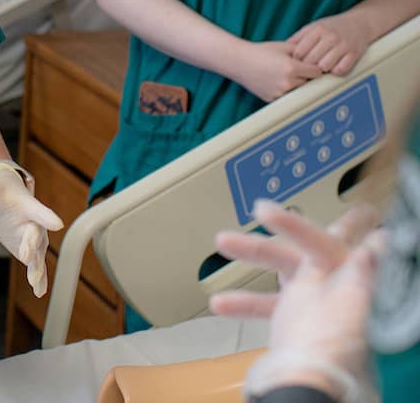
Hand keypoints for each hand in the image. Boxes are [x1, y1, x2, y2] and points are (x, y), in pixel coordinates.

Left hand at [0, 161, 62, 296]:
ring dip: (37, 267)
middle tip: (26, 257)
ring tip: (34, 281)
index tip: (57, 224)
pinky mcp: (30, 251)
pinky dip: (39, 279)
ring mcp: (34, 239)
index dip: (47, 217)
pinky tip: (39, 291)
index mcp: (28, 205)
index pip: (38, 211)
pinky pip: (36, 266)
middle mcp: (35, 223)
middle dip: (32, 246)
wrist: (4, 197)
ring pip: (38, 254)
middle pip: (36, 235)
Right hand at [209, 201, 380, 398]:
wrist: (316, 390)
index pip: (322, 241)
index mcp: (345, 280)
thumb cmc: (336, 356)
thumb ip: (360, 280)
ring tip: (221, 239)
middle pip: (303, 246)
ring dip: (250, 252)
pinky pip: (264, 302)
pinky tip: (218, 301)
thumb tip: (374, 245)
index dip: (295, 225)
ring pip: (279, 265)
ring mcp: (310, 299)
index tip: (263, 211)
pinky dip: (242, 301)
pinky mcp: (293, 318)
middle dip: (281, 225)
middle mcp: (330, 283)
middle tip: (260, 208)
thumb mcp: (353, 315)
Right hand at [232, 40, 322, 101]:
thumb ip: (303, 51)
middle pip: (309, 83)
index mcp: (292, 68)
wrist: (239, 61)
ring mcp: (280, 93)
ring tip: (287, 75)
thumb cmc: (261, 51)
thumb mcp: (283, 47)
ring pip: (298, 91)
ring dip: (297, 85)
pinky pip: (287, 96)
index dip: (315, 67)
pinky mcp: (272, 99)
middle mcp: (287, 83)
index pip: (316, 72)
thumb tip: (320, 56)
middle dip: (306, 77)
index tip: (312, 65)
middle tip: (300, 70)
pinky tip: (277, 81)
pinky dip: (286, 90)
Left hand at [287, 13, 371, 76]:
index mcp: (317, 30)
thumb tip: (280, 52)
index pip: (299, 51)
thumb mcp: (312, 28)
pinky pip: (341, 70)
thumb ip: (298, 39)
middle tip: (307, 69)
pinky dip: (335, 71)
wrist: (358, 23)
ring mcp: (343, 46)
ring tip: (319, 69)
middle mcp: (330, 37)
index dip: (295, 60)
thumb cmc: (330, 28)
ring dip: (321, 70)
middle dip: (307, 67)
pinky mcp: (354, 54)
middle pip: (311, 60)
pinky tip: (333, 68)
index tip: (295, 64)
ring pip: (325, 66)